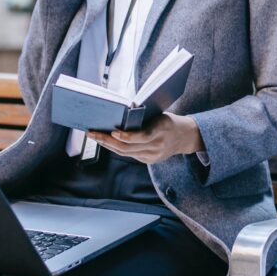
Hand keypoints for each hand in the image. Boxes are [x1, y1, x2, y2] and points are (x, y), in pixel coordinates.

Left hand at [87, 113, 203, 164]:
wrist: (184, 137)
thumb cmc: (168, 121)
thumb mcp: (159, 115)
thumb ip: (143, 117)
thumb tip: (119, 114)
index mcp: (161, 131)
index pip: (142, 137)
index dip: (127, 136)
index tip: (113, 132)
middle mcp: (157, 146)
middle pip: (128, 148)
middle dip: (107, 141)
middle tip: (92, 133)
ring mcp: (152, 156)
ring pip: (126, 153)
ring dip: (108, 145)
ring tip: (95, 137)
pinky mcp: (149, 161)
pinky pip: (130, 155)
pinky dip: (117, 148)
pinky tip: (106, 142)